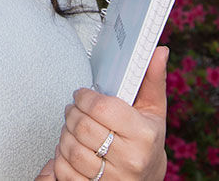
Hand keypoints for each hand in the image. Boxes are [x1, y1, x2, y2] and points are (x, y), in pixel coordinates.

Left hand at [42, 46, 168, 180]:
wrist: (146, 179)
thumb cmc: (147, 141)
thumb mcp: (154, 111)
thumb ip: (153, 79)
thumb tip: (159, 51)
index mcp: (143, 135)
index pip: (102, 109)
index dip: (85, 97)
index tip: (81, 94)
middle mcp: (129, 159)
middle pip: (83, 127)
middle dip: (72, 113)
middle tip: (73, 108)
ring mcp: (112, 178)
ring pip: (71, 148)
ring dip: (64, 133)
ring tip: (71, 127)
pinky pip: (64, 171)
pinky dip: (60, 157)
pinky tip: (69, 149)